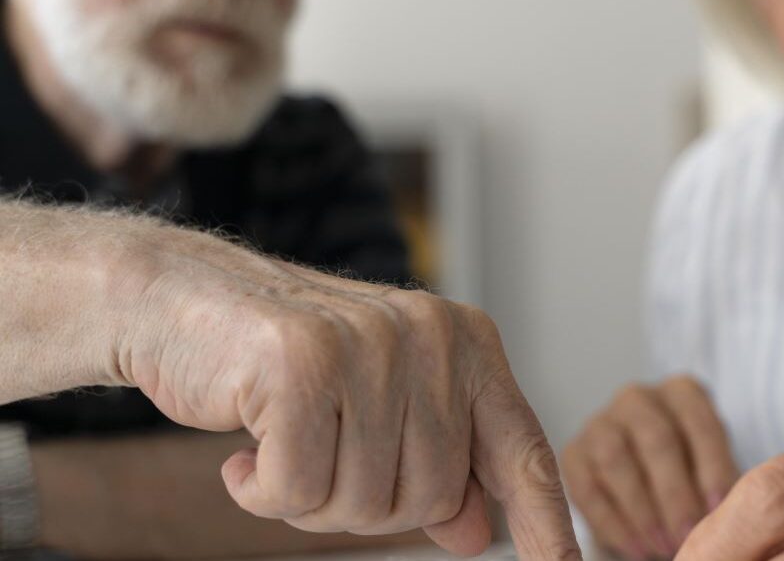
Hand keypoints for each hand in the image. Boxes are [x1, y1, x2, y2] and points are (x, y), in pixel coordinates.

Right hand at [98, 223, 579, 559]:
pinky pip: (296, 490)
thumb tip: (478, 532)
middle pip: (428, 498)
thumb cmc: (289, 364)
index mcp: (466, 345)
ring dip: (308, 498)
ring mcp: (371, 343)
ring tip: (282, 441)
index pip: (522, 451)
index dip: (547, 524)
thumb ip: (436, 461)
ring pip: (363, 501)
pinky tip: (245, 448)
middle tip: (318, 457)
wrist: (186, 301)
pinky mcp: (303, 361)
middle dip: (363, 505)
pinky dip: (261, 490)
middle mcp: (432, 336)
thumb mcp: (379, 408)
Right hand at [563, 376, 738, 559]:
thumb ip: (719, 484)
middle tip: (688, 536)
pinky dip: (613, 524)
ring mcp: (600, 422)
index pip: (700, 422)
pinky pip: (587, 488)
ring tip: (662, 547)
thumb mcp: (711, 468)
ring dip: (642, 510)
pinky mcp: (574, 454)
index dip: (712, 467)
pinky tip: (636, 549)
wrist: (645, 481)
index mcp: (681, 392)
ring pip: (616, 459)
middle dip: (675, 494)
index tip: (718, 509)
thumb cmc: (690, 472)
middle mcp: (638, 398)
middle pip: (656, 439)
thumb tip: (723, 515)